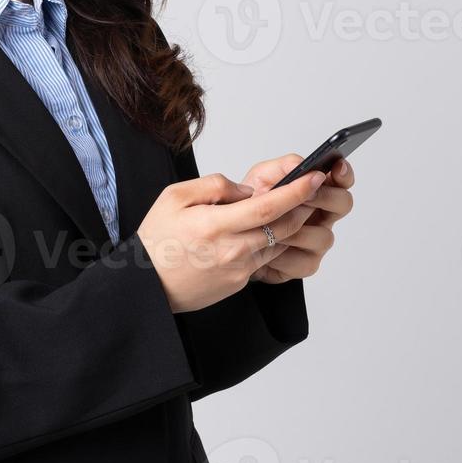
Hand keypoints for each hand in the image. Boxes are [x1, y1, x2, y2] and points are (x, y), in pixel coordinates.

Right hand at [136, 168, 327, 313]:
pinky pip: (265, 258)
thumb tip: (247, 190)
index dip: (297, 191)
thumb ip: (214, 186)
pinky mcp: (239, 282)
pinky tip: (265, 230)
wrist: (146, 284)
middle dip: (305, 206)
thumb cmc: (157, 237)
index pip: (269, 206)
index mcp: (215, 225)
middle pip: (285, 226)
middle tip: (312, 189)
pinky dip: (273, 242)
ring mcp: (238, 270)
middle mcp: (232, 250)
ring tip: (293, 206)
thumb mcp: (175, 197)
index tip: (314, 177)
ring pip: (279, 243)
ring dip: (292, 225)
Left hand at [237, 155, 354, 283]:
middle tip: (304, 196)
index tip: (337, 167)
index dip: (344, 173)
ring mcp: (317, 241)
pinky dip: (283, 255)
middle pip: (343, 204)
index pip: (341, 179)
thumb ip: (284, 167)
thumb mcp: (262, 178)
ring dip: (296, 230)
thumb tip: (304, 165)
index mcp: (315, 190)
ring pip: (324, 236)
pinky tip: (267, 249)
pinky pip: (305, 261)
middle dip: (324, 198)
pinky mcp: (306, 264)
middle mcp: (322, 215)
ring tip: (271, 226)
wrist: (233, 237)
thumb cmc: (251, 204)